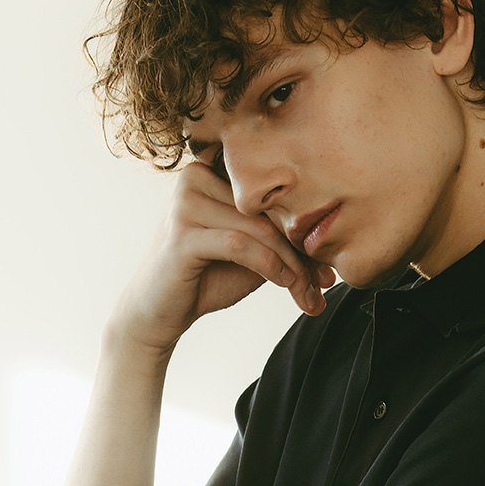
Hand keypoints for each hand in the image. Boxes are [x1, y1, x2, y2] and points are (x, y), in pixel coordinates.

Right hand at [108, 159, 334, 356]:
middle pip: (267, 212)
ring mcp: (184, 203)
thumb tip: (327, 238)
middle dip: (301, 252)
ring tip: (309, 291)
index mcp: (210, 172)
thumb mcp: (248, 254)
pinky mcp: (181, 234)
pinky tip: (286, 283)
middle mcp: (194, 177)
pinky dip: (270, 266)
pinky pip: (241, 245)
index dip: (302, 229)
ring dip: (291, 264)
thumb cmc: (203, 279)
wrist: (156, 314)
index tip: (327, 265)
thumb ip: (277, 238)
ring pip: (258, 229)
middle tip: (325, 283)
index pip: (268, 196)